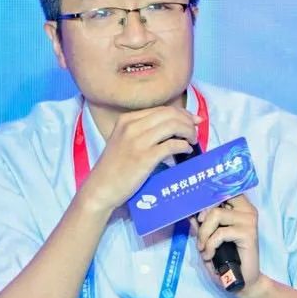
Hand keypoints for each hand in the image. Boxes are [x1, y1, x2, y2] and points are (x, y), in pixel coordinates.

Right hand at [77, 106, 200, 212]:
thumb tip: (173, 129)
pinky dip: (183, 146)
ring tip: (192, 141)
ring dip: (188, 132)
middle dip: (188, 121)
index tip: (194, 120)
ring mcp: (138, 141)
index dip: (182, 113)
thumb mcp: (124, 141)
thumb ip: (144, 132)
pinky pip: (172, 145)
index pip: (161, 109)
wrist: (101, 188)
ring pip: (173, 126)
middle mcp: (132, 126)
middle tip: (195, 131)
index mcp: (127, 120)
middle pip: (169, 114)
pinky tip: (186, 151)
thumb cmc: (114, 168)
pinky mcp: (145, 157)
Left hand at [194, 195, 264, 297]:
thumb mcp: (209, 239)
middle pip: (216, 201)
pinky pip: (220, 233)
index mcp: (240, 208)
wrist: (241, 281)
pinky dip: (210, 245)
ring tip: (203, 248)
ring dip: (204, 234)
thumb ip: (202, 224)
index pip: (223, 190)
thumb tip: (188, 211)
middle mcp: (247, 210)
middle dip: (202, 219)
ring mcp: (249, 221)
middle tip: (200, 237)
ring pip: (215, 215)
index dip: (207, 198)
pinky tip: (210, 256)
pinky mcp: (248, 233)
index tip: (198, 214)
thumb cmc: (226, 260)